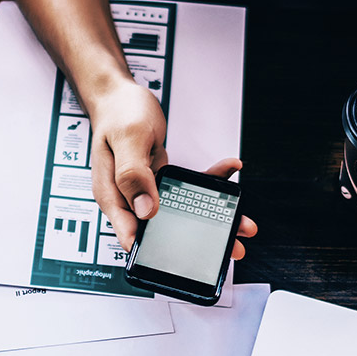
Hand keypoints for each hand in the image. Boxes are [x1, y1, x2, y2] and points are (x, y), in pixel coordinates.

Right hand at [85, 81, 256, 259]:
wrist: (119, 96)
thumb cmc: (117, 113)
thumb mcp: (128, 138)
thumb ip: (134, 174)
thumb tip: (145, 210)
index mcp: (114, 195)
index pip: (132, 235)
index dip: (158, 252)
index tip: (190, 259)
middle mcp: (128, 198)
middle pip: (162, 229)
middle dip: (198, 239)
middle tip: (231, 245)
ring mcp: (144, 191)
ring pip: (179, 211)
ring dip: (211, 214)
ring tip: (242, 220)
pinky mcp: (158, 180)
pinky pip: (185, 186)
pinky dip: (209, 181)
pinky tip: (230, 170)